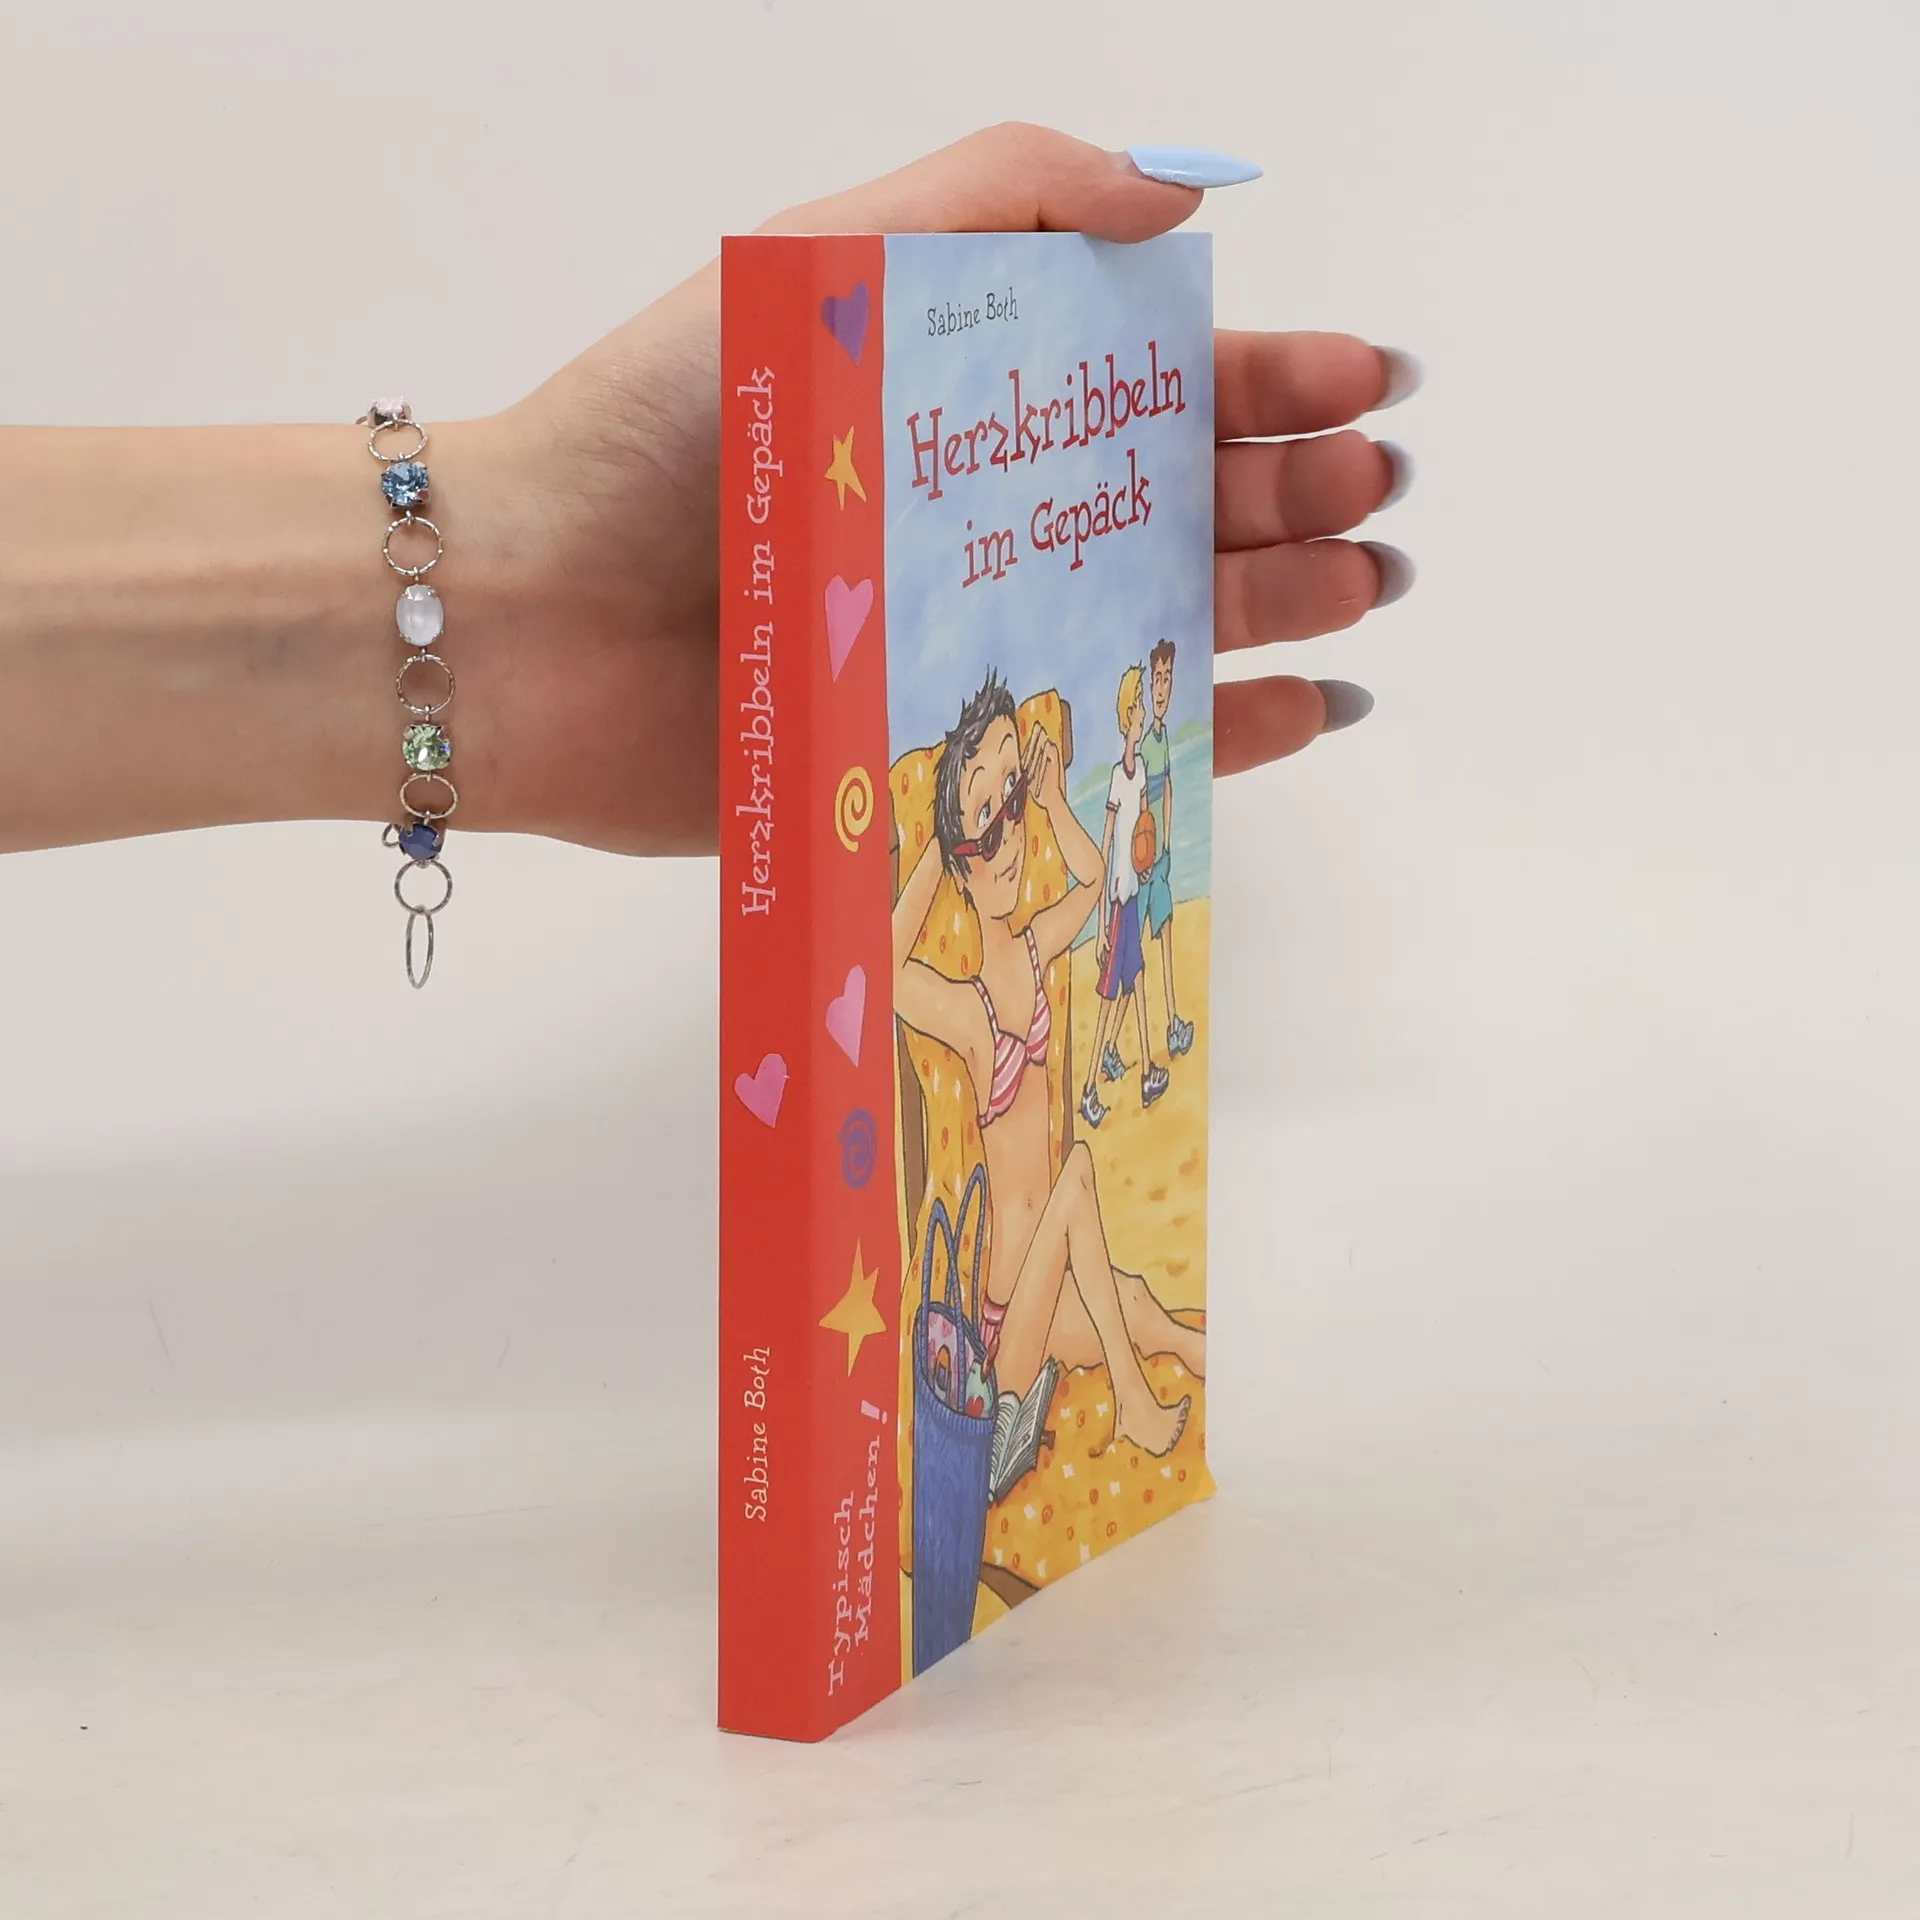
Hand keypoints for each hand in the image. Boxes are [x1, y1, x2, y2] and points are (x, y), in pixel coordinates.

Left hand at [468, 123, 1413, 853]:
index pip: (1155, 386)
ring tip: (1357, 583)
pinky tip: (1303, 701)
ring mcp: (979, 651)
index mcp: (972, 405)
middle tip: (1366, 491)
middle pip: (1181, 509)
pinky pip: (1117, 752)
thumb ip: (1003, 196)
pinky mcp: (957, 768)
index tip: (1361, 382)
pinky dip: (1220, 735)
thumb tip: (1184, 194)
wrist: (532, 615)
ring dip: (1280, 603)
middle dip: (1293, 491)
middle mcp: (988, 527)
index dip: (1269, 378)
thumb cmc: (661, 430)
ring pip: (1170, 628)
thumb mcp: (829, 255)